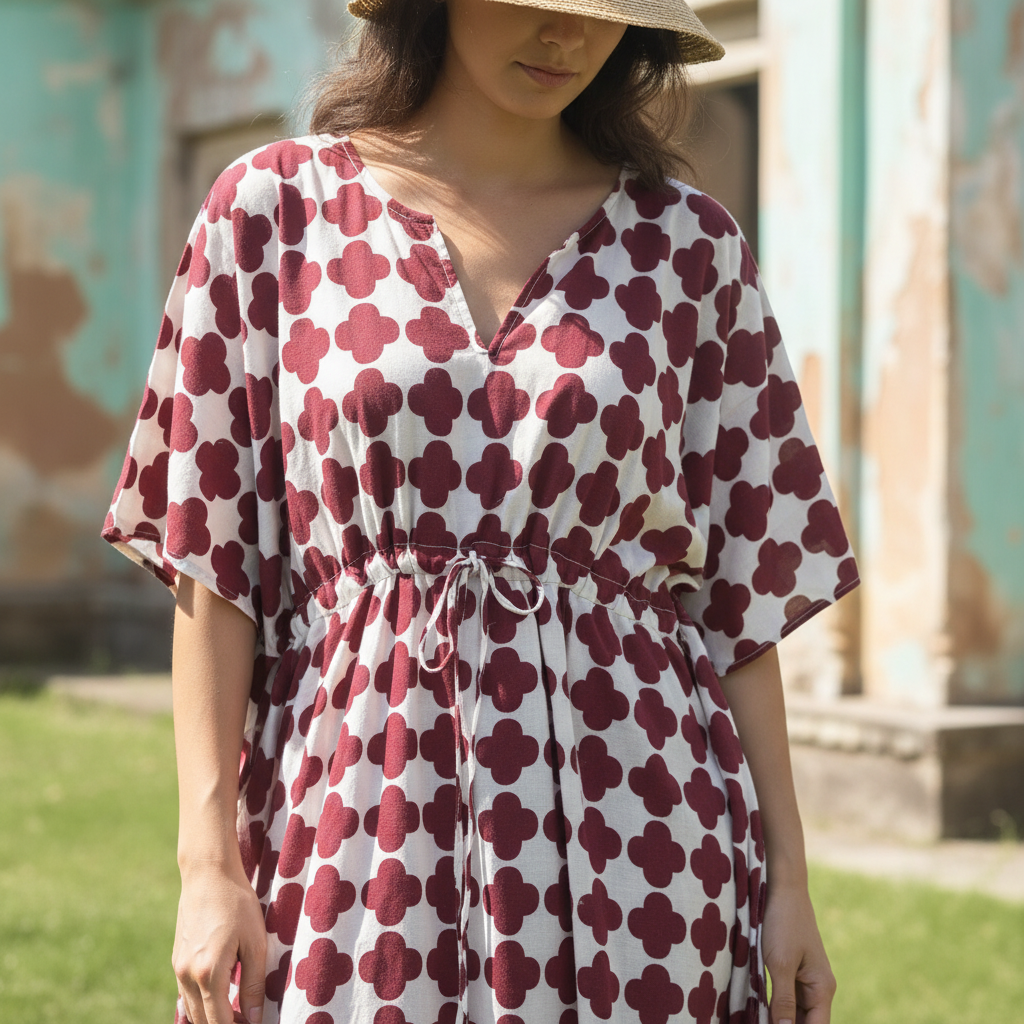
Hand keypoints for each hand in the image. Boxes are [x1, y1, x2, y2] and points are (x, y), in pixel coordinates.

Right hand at [172, 862, 267, 1023]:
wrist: (208, 875)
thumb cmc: (237, 904)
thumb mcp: (255, 943)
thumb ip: (254, 984)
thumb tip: (255, 1019)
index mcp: (208, 974)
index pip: (219, 1023)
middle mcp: (187, 976)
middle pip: (202, 1022)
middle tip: (247, 1020)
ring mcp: (177, 969)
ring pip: (191, 1011)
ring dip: (211, 1018)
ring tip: (238, 1013)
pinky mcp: (176, 961)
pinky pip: (186, 995)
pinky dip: (201, 1004)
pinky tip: (220, 998)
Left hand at [760, 880, 835, 1023]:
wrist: (784, 889)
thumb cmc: (783, 923)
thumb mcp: (780, 963)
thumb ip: (782, 1001)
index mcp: (822, 989)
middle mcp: (818, 989)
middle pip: (805, 1022)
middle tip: (757, 1021)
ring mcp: (806, 980)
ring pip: (794, 1013)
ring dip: (777, 1018)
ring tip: (755, 1016)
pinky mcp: (793, 971)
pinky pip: (786, 998)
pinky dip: (773, 1006)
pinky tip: (757, 1009)